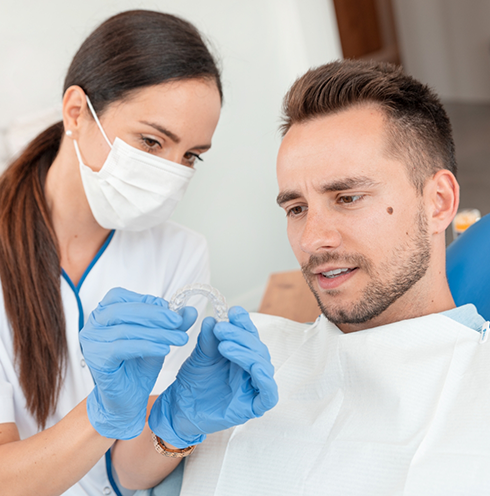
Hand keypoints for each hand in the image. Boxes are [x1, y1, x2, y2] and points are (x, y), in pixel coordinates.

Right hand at [79, 287, 196, 439]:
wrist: (127, 400)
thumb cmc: (138, 366)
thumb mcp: (159, 339)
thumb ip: (172, 324)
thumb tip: (190, 310)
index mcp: (103, 312)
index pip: (121, 296)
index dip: (148, 301)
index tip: (172, 311)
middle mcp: (93, 324)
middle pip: (124, 310)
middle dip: (155, 315)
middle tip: (178, 322)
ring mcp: (91, 342)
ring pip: (126, 329)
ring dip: (157, 333)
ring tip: (179, 338)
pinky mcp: (96, 359)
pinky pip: (123, 348)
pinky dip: (146, 346)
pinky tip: (164, 350)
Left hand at [148, 306, 277, 447]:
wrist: (179, 409)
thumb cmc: (193, 382)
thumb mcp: (199, 356)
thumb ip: (208, 340)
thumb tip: (211, 319)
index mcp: (242, 354)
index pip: (249, 335)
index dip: (244, 322)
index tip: (233, 311)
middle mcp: (251, 369)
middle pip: (257, 348)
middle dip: (240, 335)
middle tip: (220, 328)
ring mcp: (253, 388)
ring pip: (263, 366)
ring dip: (246, 353)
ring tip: (224, 345)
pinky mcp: (253, 407)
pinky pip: (269, 395)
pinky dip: (266, 381)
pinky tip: (256, 368)